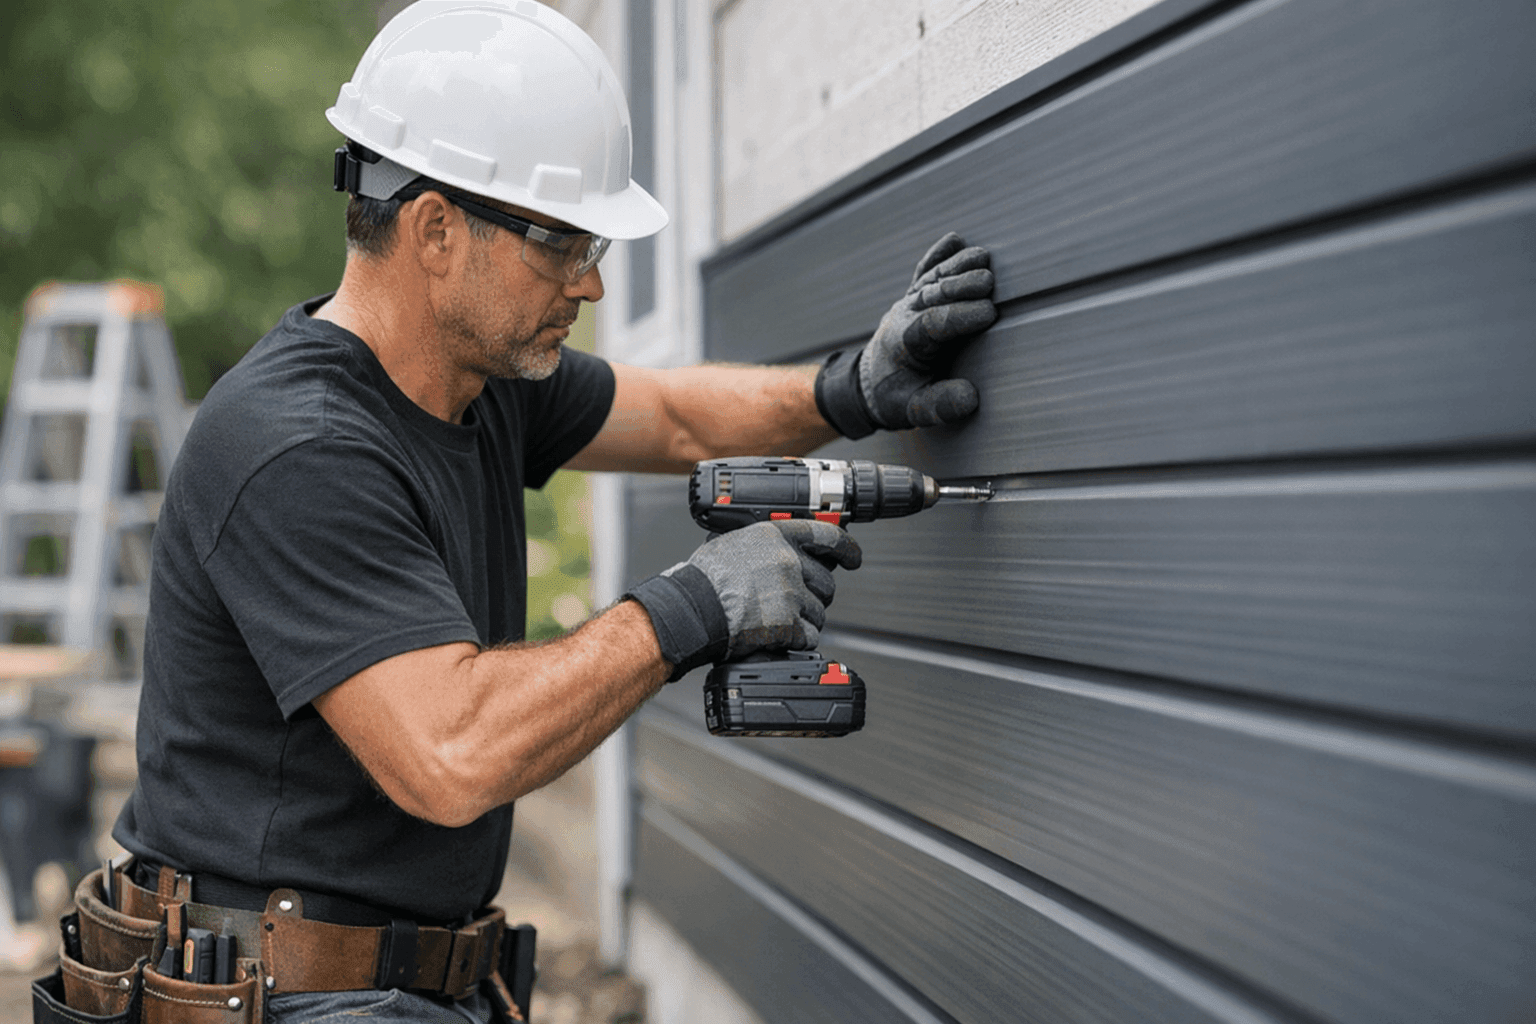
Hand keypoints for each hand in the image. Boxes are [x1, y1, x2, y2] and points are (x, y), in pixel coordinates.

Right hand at [623, 520, 861, 678]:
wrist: (693, 610)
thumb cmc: (703, 579)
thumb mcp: (732, 543)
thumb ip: (760, 544)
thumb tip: (774, 550)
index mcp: (775, 537)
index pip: (826, 535)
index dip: (846, 548)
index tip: (853, 557)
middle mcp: (788, 562)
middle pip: (826, 583)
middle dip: (816, 596)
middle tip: (796, 603)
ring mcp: (790, 593)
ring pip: (819, 612)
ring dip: (806, 620)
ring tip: (780, 621)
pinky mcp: (788, 624)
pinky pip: (809, 636)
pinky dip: (798, 640)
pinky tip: (779, 636)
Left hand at [815, 232, 996, 437]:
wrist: (868, 383)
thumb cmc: (894, 397)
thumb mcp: (914, 410)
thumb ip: (940, 405)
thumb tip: (970, 397)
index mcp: (904, 344)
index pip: (933, 324)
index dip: (960, 316)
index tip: (990, 314)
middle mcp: (904, 317)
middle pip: (933, 295)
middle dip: (961, 286)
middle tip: (989, 282)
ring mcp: (908, 303)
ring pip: (931, 280)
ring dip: (956, 267)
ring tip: (982, 257)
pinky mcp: (913, 297)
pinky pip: (924, 272)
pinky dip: (938, 256)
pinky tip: (954, 240)